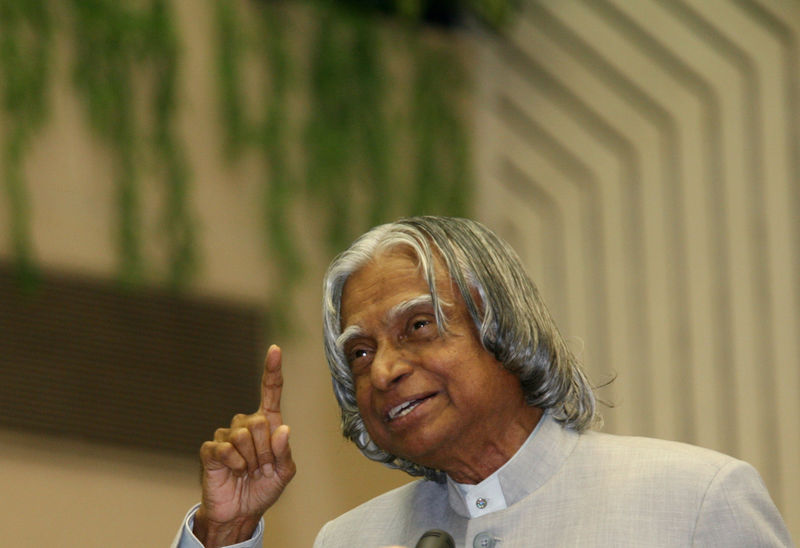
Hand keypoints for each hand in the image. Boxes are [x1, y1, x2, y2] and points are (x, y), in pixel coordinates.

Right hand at [193, 345, 295, 546]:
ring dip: (252, 460)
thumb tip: (282, 430)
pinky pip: (225, 448)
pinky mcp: (211, 449)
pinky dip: (235, 464)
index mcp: (267, 423)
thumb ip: (286, 453)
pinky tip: (235, 471)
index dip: (272, 370)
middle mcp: (246, 424)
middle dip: (266, 450)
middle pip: (259, 422)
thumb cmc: (264, 487)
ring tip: (249, 471)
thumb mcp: (285, 473)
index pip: (270, 391)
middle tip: (263, 467)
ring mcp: (227, 436)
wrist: (241, 511)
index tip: (275, 349)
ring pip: (243, 436)